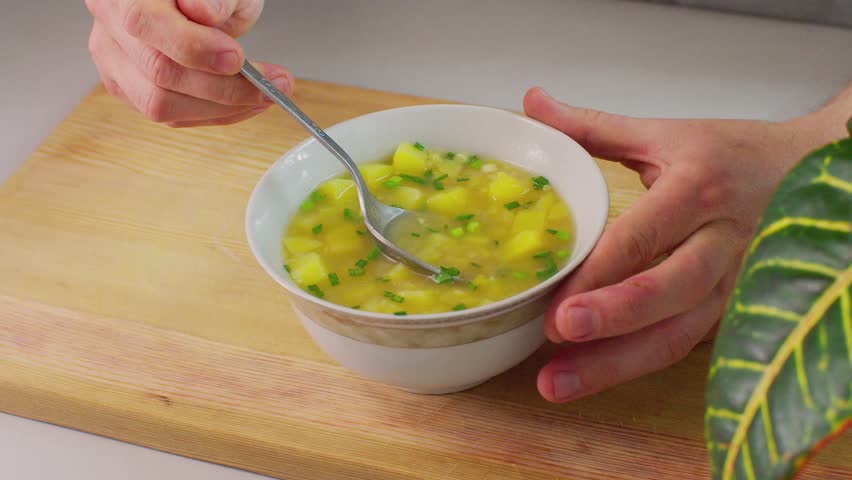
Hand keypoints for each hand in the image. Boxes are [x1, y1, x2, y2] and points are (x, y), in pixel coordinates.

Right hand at [85, 0, 293, 126]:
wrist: (195, 0)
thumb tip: (205, 11)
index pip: (145, 22)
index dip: (193, 46)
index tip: (237, 58)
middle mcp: (110, 25)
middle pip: (158, 71)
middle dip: (223, 86)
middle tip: (272, 84)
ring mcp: (115, 61)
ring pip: (161, 104)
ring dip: (223, 107)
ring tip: (265, 95)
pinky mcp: (131, 89)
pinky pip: (172, 116)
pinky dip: (215, 114)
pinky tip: (245, 103)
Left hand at [524, 87, 838, 402]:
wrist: (811, 172)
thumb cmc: (732, 155)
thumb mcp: (665, 134)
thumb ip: (593, 127)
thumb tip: (533, 103)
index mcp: (696, 191)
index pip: (642, 236)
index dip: (598, 272)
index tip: (555, 300)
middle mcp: (719, 243)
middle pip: (668, 292)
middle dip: (612, 320)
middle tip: (557, 337)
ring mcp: (731, 284)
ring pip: (678, 334)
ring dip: (616, 365)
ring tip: (557, 385)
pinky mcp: (731, 311)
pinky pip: (683, 345)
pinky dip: (636, 365)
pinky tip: (591, 377)